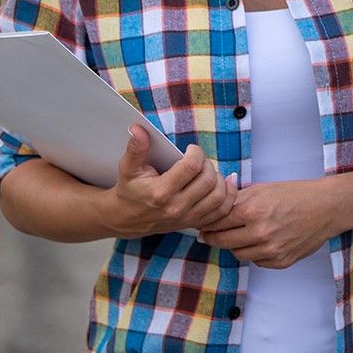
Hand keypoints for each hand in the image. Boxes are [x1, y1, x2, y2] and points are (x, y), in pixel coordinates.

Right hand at [105, 127, 236, 238]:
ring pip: (218, 197)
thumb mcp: (128, 168)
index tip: (191, 149)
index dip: (196, 153)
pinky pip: (221, 212)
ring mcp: (186, 218)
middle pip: (208, 180)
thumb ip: (136, 148)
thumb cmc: (129, 190)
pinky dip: (228, 196)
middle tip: (198, 160)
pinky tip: (226, 183)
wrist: (125, 218)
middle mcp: (176, 207)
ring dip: (219, 179)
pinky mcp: (193, 223)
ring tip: (208, 171)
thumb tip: (138, 129)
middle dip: (207, 164)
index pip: (191, 167)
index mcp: (161, 192)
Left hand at [197, 179, 347, 267]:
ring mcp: (270, 250)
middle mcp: (259, 233)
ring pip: (238, 254)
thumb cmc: (295, 194)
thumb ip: (237, 198)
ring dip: (235, 245)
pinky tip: (261, 241)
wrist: (326, 208)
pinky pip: (256, 261)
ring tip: (240, 235)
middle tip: (210, 234)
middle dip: (213, 237)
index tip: (203, 224)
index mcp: (252, 210)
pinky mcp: (280, 262)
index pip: (216, 222)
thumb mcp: (263, 189)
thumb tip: (213, 206)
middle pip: (222, 241)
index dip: (207, 223)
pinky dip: (254, 253)